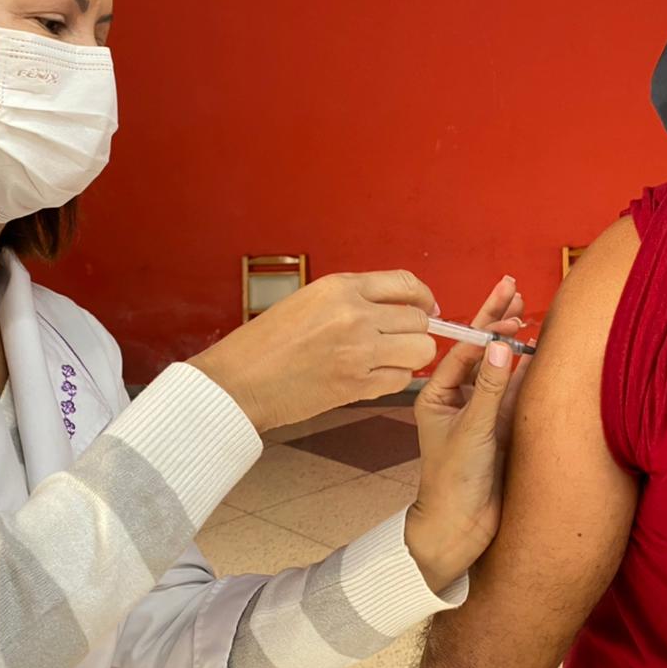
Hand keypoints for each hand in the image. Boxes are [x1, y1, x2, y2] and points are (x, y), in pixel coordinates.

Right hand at [188, 270, 437, 431]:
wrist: (238, 382)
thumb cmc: (265, 345)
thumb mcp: (307, 301)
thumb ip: (352, 300)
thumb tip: (395, 308)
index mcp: (340, 287)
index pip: (407, 283)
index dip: (425, 298)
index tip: (428, 308)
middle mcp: (354, 314)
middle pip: (419, 319)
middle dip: (416, 332)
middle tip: (401, 342)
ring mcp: (358, 350)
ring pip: (420, 351)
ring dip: (410, 357)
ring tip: (388, 361)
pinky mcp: (356, 384)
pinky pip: (401, 380)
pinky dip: (393, 380)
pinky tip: (372, 378)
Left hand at [406, 276, 530, 591]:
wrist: (462, 527)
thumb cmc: (454, 480)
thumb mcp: (473, 430)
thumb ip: (491, 388)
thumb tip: (503, 346)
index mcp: (436, 396)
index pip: (463, 352)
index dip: (486, 328)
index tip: (508, 310)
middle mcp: (457, 399)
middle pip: (480, 351)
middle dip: (495, 320)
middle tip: (512, 287)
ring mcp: (480, 411)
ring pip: (499, 366)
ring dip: (512, 339)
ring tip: (524, 309)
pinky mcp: (500, 426)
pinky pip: (514, 389)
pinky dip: (525, 368)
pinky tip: (535, 347)